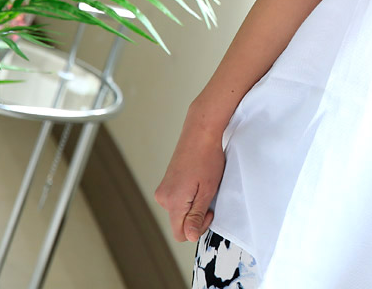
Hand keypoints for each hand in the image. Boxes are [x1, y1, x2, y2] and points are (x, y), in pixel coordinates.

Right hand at [154, 120, 225, 242]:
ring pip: (179, 211)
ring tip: (203, 186)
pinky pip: (177, 199)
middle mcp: (163, 197)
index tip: (208, 212)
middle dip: (196, 216)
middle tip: (209, 197)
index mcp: (172, 202)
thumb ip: (196, 216)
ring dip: (192, 205)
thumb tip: (189, 237)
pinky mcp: (166, 183)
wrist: (200, 133)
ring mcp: (163, 189)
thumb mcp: (207, 191)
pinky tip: (197, 182)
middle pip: (179, 223)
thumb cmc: (207, 158)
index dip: (197, 229)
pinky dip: (188, 196)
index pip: (181, 234)